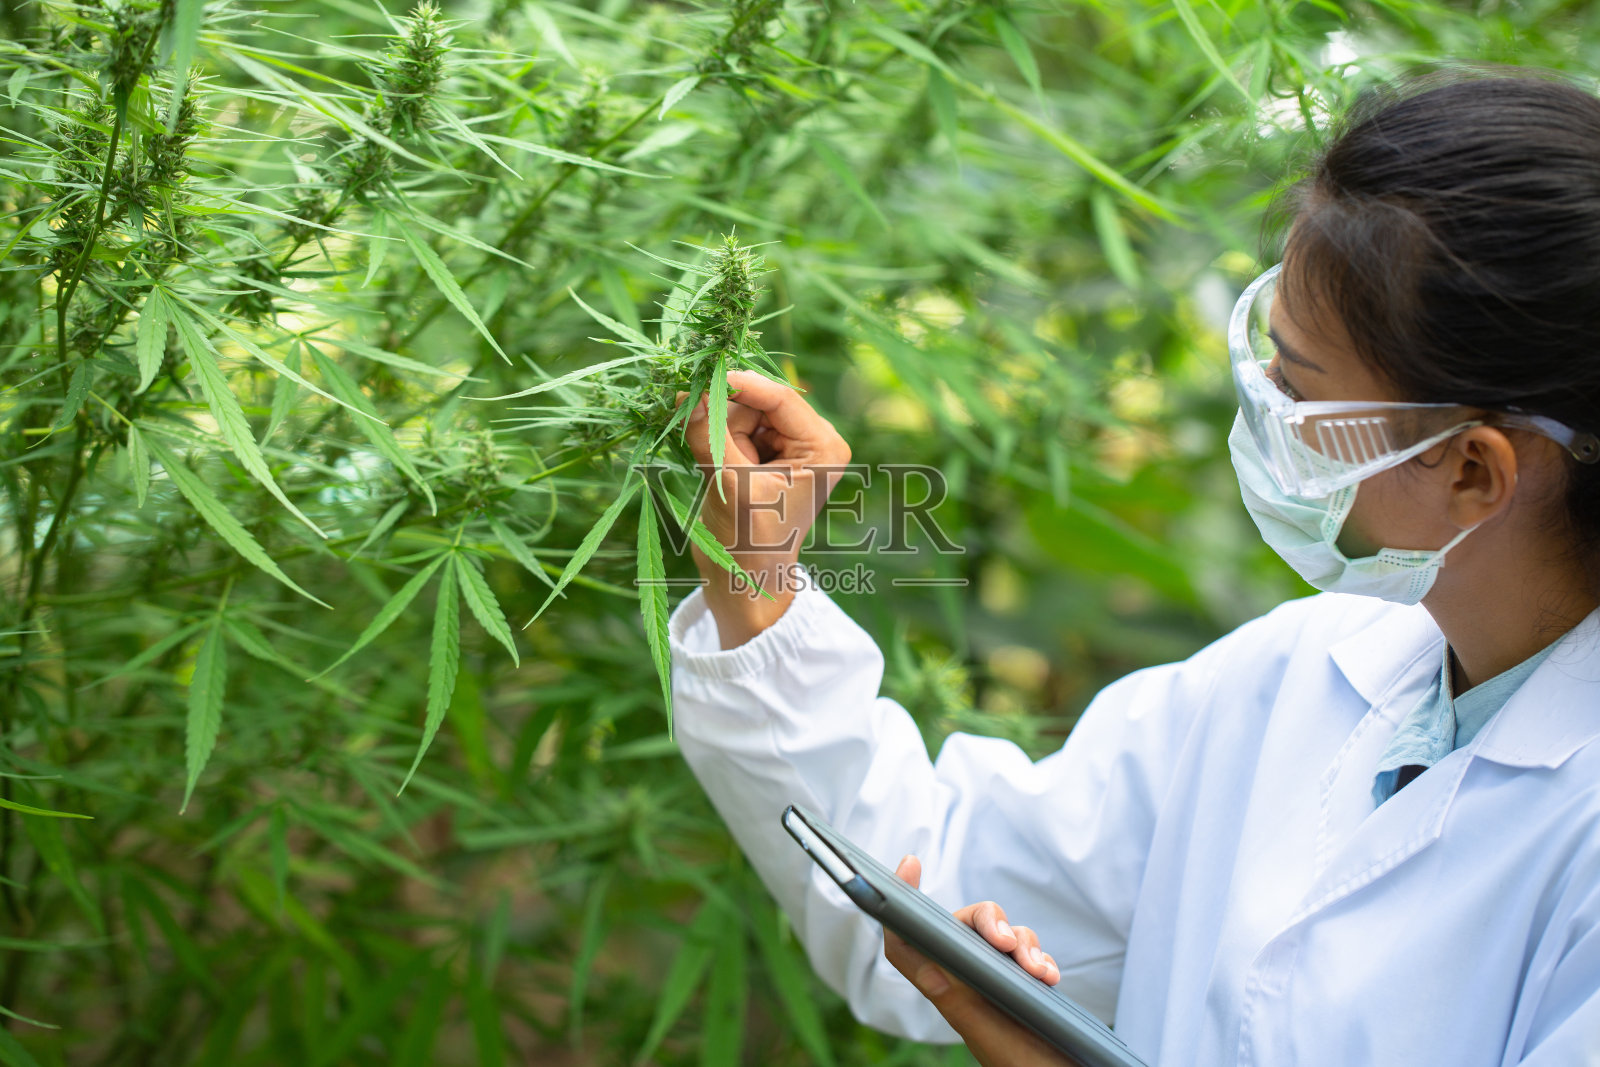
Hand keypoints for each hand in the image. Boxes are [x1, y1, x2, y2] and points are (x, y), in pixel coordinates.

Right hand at [677, 370, 850, 648]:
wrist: (747, 582)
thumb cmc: (749, 542)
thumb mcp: (730, 484)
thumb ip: (712, 435)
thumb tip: (691, 393)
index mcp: (823, 447)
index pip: (780, 397)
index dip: (739, 384)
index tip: (699, 379)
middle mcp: (813, 441)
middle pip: (760, 402)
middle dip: (725, 412)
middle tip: (691, 422)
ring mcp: (790, 447)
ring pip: (742, 414)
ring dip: (718, 429)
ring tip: (710, 467)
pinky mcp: (766, 456)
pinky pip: (735, 429)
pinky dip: (716, 437)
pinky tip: (707, 461)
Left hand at [883, 856, 1080, 1066]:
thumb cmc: (1017, 1064)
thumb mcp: (983, 1032)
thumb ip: (955, 999)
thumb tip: (927, 965)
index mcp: (947, 988)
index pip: (911, 940)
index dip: (904, 901)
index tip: (910, 864)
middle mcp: (968, 980)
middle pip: (968, 924)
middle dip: (991, 922)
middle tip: (1006, 944)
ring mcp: (999, 981)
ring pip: (1004, 935)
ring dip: (1024, 943)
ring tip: (1036, 971)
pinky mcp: (1026, 986)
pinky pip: (1031, 954)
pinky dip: (1041, 958)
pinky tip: (1048, 976)